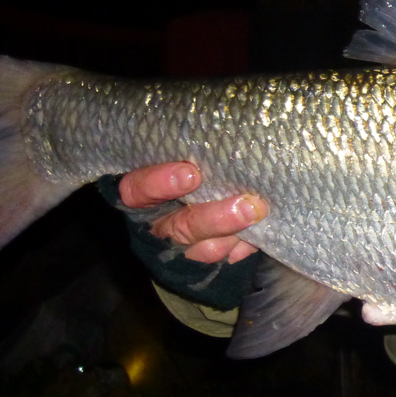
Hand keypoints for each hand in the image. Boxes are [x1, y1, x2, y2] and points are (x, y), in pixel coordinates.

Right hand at [119, 162, 266, 263]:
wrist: (203, 194)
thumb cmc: (196, 163)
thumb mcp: (184, 154)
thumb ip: (198, 152)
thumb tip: (230, 137)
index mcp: (143, 193)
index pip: (138, 190)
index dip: (160, 185)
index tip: (191, 174)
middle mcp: (159, 222)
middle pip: (180, 227)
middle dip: (216, 218)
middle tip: (247, 205)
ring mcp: (181, 245)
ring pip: (202, 249)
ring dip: (232, 236)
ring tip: (257, 217)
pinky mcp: (203, 257)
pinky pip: (223, 259)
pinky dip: (242, 248)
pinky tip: (256, 236)